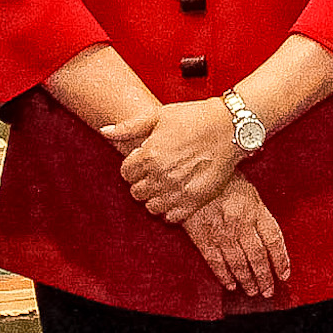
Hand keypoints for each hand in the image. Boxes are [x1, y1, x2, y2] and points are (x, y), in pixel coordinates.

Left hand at [101, 95, 244, 221]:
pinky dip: (170, 210)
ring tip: (165, 184)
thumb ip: (128, 127)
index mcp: (149, 155)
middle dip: (141, 183)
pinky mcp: (195, 201)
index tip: (142, 161)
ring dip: (154, 197)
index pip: (125, 174)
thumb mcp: (158, 115)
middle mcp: (161, 176)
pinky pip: (171, 217)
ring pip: (151, 207)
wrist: (229, 128)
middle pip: (136, 193)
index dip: (132, 167)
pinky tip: (176, 195)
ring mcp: (178, 191)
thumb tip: (103, 131)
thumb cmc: (193, 117)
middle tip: (154, 172)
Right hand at [179, 176, 289, 298]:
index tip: (283, 274)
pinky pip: (215, 260)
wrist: (189, 169)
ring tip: (252, 291)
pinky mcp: (201, 235)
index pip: (274, 239)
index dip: (281, 260)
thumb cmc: (221, 177)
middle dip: (264, 277)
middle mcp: (240, 222)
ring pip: (238, 262)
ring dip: (247, 280)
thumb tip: (269, 237)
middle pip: (258, 256)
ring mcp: (221, 230)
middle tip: (267, 290)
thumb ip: (258, 212)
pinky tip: (230, 284)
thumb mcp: (247, 188)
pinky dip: (224, 275)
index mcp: (254, 208)